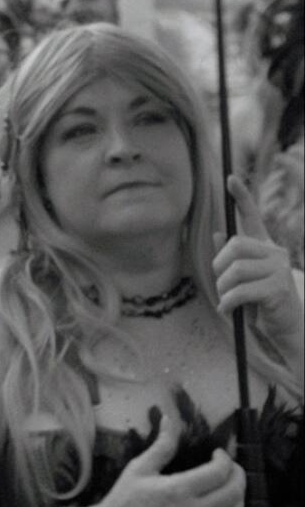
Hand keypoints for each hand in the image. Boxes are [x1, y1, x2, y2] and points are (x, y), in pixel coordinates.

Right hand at [84, 413, 243, 506]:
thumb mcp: (139, 468)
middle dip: (237, 474)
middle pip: (234, 492)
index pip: (219, 472)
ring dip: (238, 496)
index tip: (218, 454)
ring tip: (227, 487)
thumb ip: (161, 446)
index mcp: (178, 490)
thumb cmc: (126, 499)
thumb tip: (170, 420)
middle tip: (229, 467)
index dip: (225, 459)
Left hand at [213, 174, 302, 355]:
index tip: (230, 178)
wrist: (288, 329)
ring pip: (235, 270)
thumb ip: (232, 259)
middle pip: (234, 246)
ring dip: (223, 289)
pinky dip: (228, 302)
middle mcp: (275, 253)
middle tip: (222, 286)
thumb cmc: (262, 303)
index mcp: (265, 248)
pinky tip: (229, 310)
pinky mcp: (277, 288)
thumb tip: (218, 233)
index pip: (252, 217)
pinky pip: (240, 290)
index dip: (242, 197)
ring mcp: (279, 270)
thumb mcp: (244, 279)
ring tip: (228, 301)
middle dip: (219, 267)